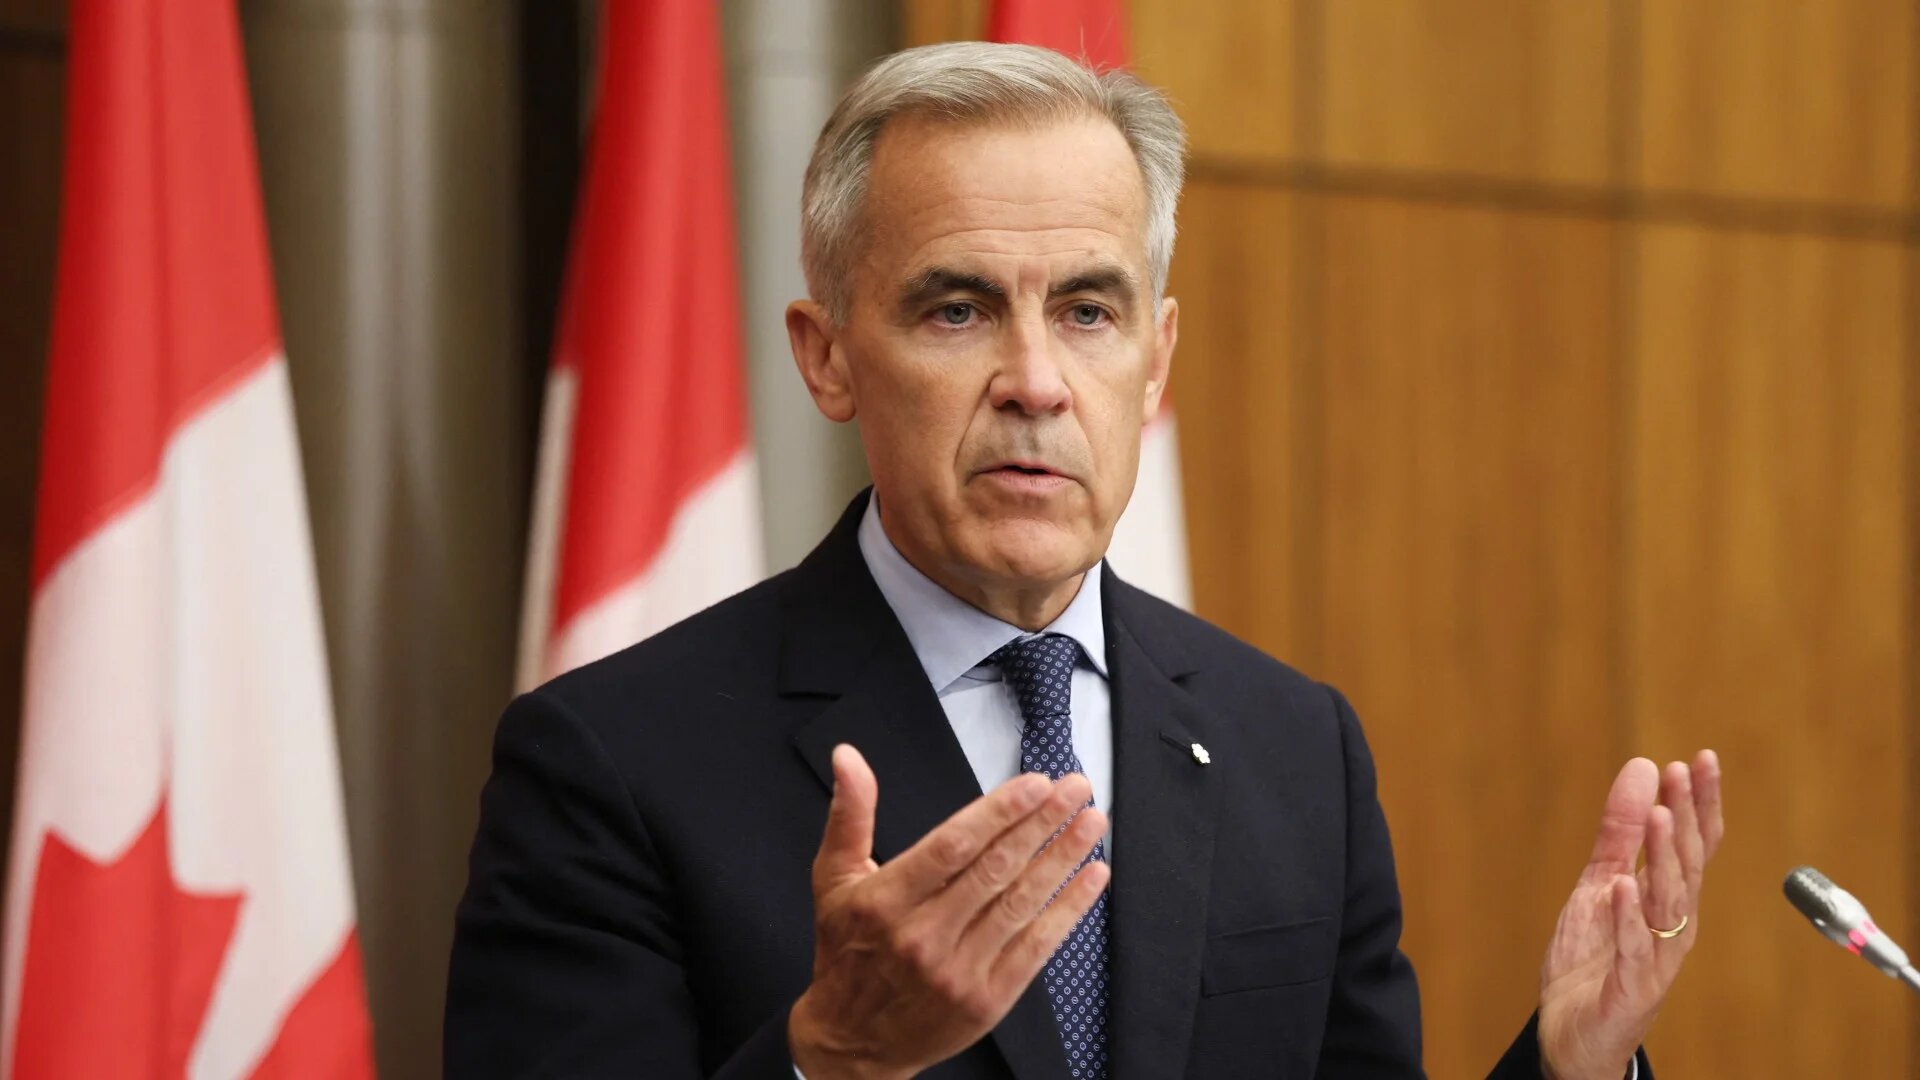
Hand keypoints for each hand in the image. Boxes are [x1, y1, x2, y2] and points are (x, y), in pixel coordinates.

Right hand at [788, 744, 1108, 1079]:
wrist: (852, 1043)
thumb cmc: (846, 953)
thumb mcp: (833, 880)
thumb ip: (849, 814)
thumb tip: (848, 757)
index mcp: (886, 901)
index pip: (952, 846)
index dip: (999, 812)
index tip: (1035, 783)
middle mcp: (923, 936)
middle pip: (995, 869)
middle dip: (1042, 822)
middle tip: (1075, 789)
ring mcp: (958, 971)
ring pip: (1021, 903)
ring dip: (1063, 858)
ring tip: (1092, 823)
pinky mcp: (987, 1000)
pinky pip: (1036, 947)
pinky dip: (1068, 910)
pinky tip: (1091, 878)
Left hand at [1537, 751, 1724, 1079]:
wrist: (1572, 1030)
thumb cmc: (1595, 956)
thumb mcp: (1601, 881)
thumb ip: (1621, 831)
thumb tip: (1643, 768)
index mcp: (1668, 897)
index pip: (1695, 844)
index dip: (1702, 803)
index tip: (1703, 758)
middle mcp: (1673, 924)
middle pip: (1687, 865)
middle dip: (1688, 818)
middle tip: (1684, 773)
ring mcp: (1657, 956)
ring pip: (1668, 902)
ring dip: (1664, 858)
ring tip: (1661, 816)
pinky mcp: (1633, 987)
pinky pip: (1634, 948)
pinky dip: (1628, 916)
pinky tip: (1621, 884)